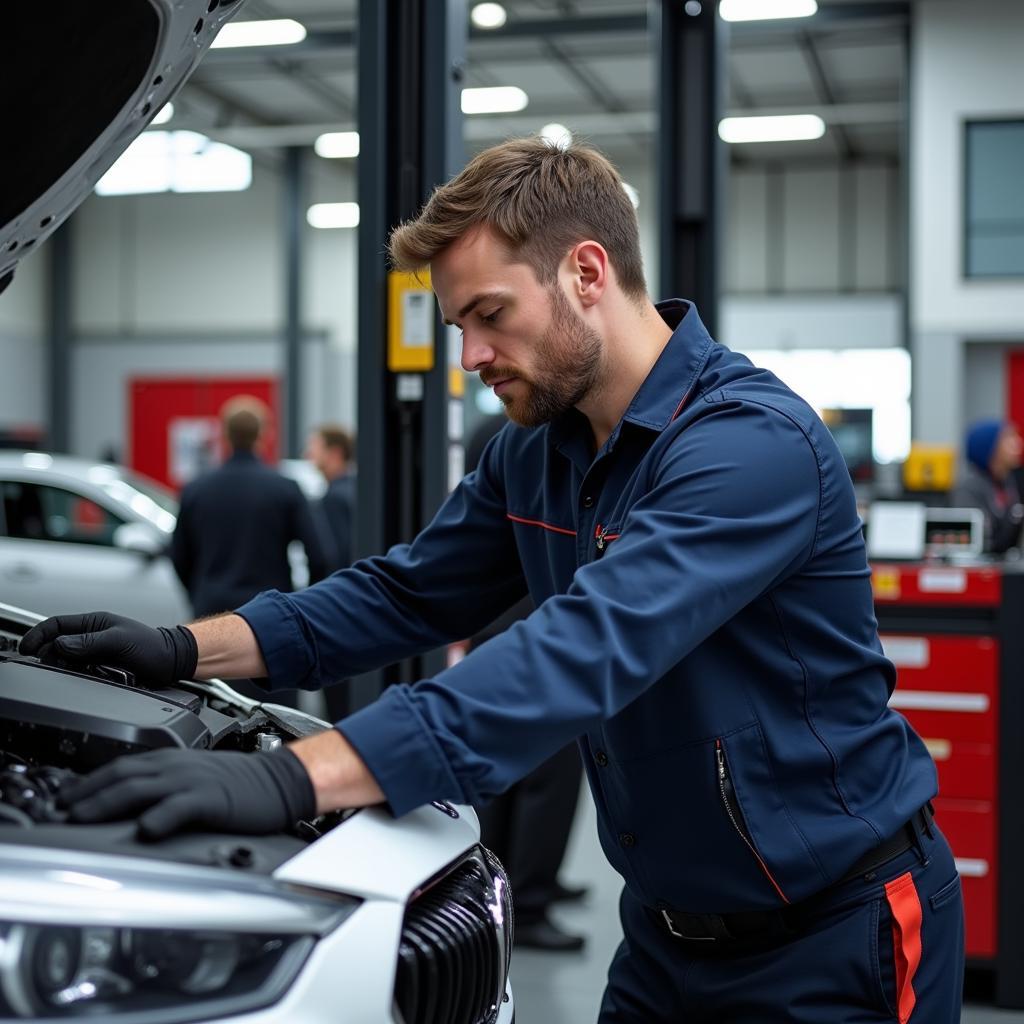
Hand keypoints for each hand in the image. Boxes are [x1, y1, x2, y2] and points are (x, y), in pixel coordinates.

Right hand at [19, 612, 197, 686]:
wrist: (173, 662)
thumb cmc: (154, 646)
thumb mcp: (120, 641)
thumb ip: (90, 642)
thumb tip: (61, 645)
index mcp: (95, 622)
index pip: (56, 624)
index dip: (38, 635)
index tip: (26, 648)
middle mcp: (92, 636)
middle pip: (57, 644)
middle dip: (48, 654)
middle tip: (48, 666)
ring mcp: (96, 652)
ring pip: (67, 659)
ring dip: (63, 666)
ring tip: (69, 671)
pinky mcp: (101, 667)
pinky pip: (80, 671)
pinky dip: (76, 675)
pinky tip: (83, 677)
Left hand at [59, 748, 316, 839]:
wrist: (280, 780)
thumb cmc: (239, 783)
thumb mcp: (195, 776)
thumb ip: (163, 785)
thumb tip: (127, 802)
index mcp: (172, 761)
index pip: (120, 767)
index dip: (88, 782)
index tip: (65, 797)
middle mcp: (177, 767)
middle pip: (122, 775)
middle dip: (87, 792)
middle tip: (62, 809)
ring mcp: (193, 781)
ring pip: (141, 788)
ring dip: (108, 802)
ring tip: (84, 816)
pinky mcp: (211, 799)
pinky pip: (179, 807)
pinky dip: (159, 817)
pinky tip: (144, 828)